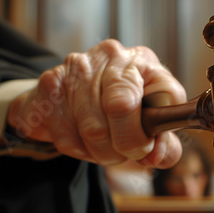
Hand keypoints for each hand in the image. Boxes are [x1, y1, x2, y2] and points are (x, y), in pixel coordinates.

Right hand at [7, 39, 186, 167]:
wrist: (70, 96)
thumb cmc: (120, 110)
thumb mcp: (150, 123)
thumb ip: (164, 144)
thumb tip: (156, 156)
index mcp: (142, 61)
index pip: (159, 94)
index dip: (151, 133)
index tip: (147, 150)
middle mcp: (111, 56)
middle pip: (120, 108)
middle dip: (125, 145)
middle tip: (126, 154)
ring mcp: (77, 67)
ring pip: (92, 128)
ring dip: (102, 152)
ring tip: (105, 149)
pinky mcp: (50, 84)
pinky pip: (67, 135)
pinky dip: (79, 151)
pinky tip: (84, 143)